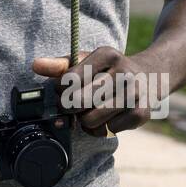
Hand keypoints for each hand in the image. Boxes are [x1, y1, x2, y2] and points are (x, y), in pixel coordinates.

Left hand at [31, 46, 154, 136]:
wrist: (150, 77)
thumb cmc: (108, 70)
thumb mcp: (87, 60)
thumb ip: (60, 65)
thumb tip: (35, 65)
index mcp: (107, 54)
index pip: (68, 79)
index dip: (58, 89)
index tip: (62, 89)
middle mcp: (124, 72)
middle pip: (77, 101)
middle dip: (68, 106)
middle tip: (72, 104)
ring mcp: (135, 94)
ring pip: (90, 119)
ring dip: (84, 120)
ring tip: (88, 111)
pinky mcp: (141, 114)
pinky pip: (107, 131)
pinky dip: (101, 129)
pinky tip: (105, 117)